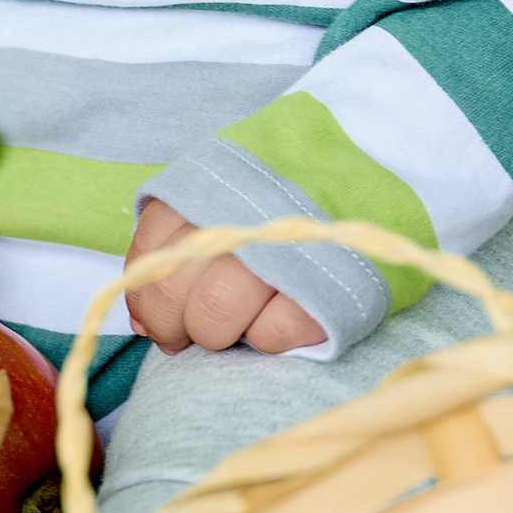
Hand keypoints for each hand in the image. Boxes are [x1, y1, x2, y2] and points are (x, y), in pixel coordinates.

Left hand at [124, 199, 323, 354]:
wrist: (368, 176)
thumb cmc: (283, 197)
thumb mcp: (221, 198)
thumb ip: (176, 248)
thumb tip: (144, 326)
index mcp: (203, 187)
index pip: (149, 257)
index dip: (147, 299)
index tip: (160, 314)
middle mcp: (233, 216)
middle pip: (171, 295)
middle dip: (175, 325)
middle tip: (196, 328)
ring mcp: (276, 254)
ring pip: (213, 319)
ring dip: (219, 333)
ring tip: (242, 317)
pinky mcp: (320, 293)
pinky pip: (269, 336)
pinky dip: (268, 336)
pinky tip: (281, 312)